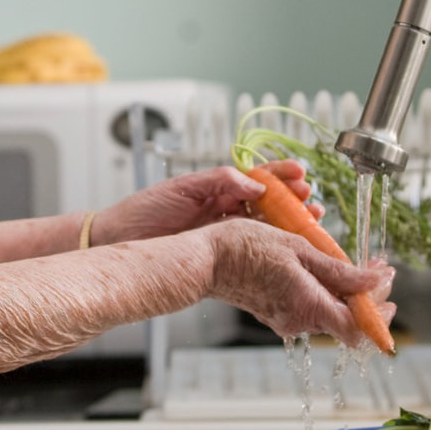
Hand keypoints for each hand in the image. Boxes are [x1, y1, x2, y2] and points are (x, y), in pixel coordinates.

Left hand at [93, 160, 321, 245]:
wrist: (119, 241)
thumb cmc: (143, 211)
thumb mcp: (182, 188)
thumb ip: (219, 181)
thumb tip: (254, 183)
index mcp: (216, 188)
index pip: (256, 178)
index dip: (280, 175)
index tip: (300, 174)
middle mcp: (224, 209)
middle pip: (269, 203)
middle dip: (293, 200)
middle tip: (311, 201)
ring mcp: (223, 233)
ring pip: (265, 226)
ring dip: (289, 223)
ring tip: (310, 221)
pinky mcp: (219, 254)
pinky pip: (251, 249)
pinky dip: (272, 247)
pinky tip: (288, 248)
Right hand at [201, 220, 395, 348]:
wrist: (205, 259)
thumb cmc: (245, 248)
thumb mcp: (298, 249)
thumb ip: (339, 270)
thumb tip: (374, 281)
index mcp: (309, 306)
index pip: (358, 329)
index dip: (379, 313)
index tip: (387, 285)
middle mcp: (299, 320)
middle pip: (346, 319)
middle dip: (367, 296)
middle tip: (376, 269)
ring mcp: (286, 319)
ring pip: (329, 311)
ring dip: (346, 290)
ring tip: (351, 263)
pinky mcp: (276, 312)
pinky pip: (310, 306)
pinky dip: (324, 290)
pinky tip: (323, 268)